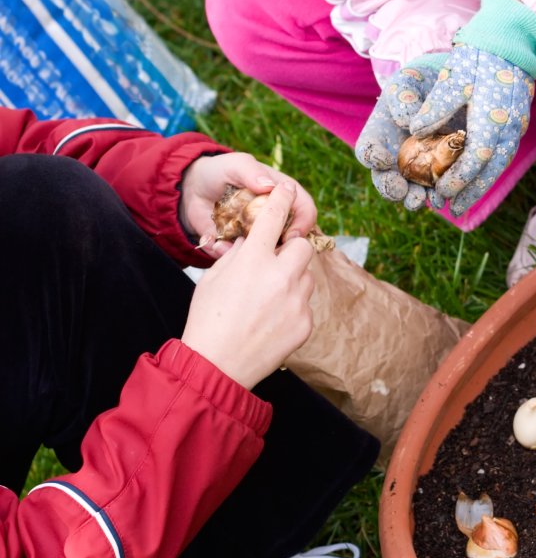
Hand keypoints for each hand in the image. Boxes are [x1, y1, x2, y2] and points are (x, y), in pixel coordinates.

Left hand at [180, 151, 316, 259]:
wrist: (192, 188)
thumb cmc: (220, 171)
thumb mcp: (235, 165)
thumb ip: (251, 171)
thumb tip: (271, 186)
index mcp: (281, 195)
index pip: (305, 210)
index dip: (303, 224)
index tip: (290, 235)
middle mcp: (274, 218)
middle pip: (292, 239)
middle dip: (279, 248)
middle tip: (261, 250)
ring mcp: (256, 234)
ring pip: (266, 253)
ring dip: (250, 254)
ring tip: (227, 245)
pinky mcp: (238, 246)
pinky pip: (238, 258)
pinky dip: (226, 253)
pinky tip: (213, 243)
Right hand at [181, 182, 314, 387]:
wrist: (217, 366)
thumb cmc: (207, 319)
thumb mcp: (213, 278)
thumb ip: (236, 255)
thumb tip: (250, 242)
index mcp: (254, 260)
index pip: (274, 217)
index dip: (282, 199)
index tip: (287, 191)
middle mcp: (280, 276)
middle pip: (303, 246)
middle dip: (292, 249)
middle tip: (276, 261)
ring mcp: (296, 301)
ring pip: (306, 276)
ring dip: (293, 279)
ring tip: (269, 298)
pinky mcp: (305, 323)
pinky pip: (305, 305)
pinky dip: (292, 307)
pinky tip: (271, 320)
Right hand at [354, 60, 442, 208]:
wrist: (444, 89)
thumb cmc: (418, 83)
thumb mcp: (407, 81)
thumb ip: (403, 99)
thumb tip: (409, 125)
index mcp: (377, 138)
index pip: (366, 152)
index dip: (371, 158)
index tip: (383, 158)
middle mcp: (392, 160)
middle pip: (384, 180)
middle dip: (390, 188)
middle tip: (400, 189)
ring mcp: (414, 170)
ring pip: (409, 192)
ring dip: (414, 199)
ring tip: (421, 200)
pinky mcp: (437, 174)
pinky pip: (434, 190)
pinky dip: (438, 195)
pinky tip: (444, 196)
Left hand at [409, 42, 534, 214]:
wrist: (510, 40)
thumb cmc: (477, 56)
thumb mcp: (453, 75)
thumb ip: (436, 104)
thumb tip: (415, 129)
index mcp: (491, 116)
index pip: (475, 156)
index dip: (459, 177)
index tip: (442, 191)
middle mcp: (508, 126)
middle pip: (491, 168)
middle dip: (472, 190)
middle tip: (454, 209)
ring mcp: (516, 126)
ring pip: (500, 164)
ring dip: (482, 185)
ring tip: (464, 202)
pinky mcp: (516, 124)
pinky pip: (503, 154)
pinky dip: (490, 170)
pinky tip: (477, 179)